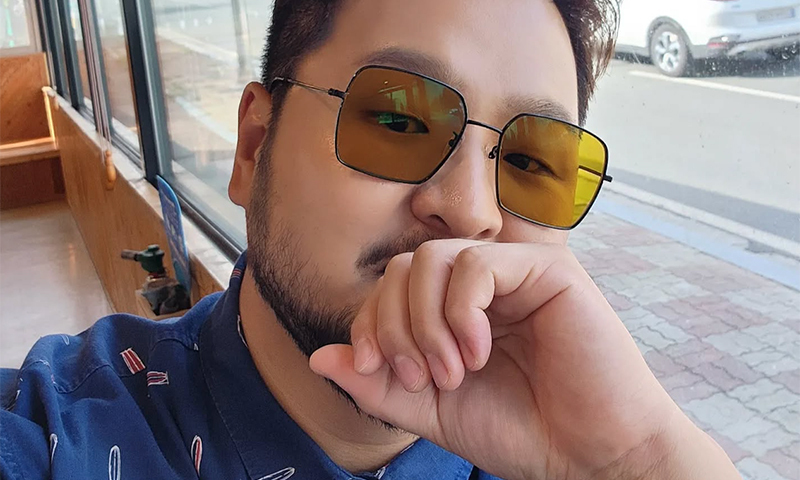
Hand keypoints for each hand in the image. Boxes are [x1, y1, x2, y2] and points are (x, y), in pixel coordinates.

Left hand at [309, 240, 737, 478]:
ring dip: (426, 323)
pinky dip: (461, 312)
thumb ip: (377, 384)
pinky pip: (476, 265)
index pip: (391, 287)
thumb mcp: (431, 409)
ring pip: (432, 259)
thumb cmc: (519, 431)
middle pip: (404, 267)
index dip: (371, 322)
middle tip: (418, 377)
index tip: (377, 370)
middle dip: (394, 325)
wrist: (588, 454)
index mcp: (456, 309)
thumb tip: (318, 356)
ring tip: (452, 372)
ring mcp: (514, 272)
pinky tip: (477, 354)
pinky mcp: (547, 270)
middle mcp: (482, 284)